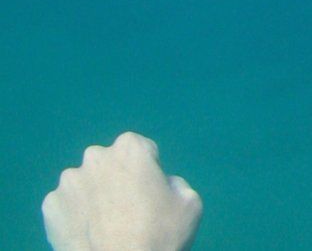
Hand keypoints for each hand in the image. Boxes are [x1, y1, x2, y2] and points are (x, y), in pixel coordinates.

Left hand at [42, 132, 201, 250]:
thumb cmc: (160, 234)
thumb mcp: (190, 202)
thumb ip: (175, 182)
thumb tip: (162, 184)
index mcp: (130, 148)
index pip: (142, 149)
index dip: (149, 170)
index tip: (151, 191)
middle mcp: (95, 157)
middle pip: (110, 162)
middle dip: (118, 177)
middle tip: (128, 206)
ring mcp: (69, 181)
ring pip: (86, 182)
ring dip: (94, 194)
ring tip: (106, 223)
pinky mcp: (50, 206)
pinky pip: (67, 204)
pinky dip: (75, 213)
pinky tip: (88, 232)